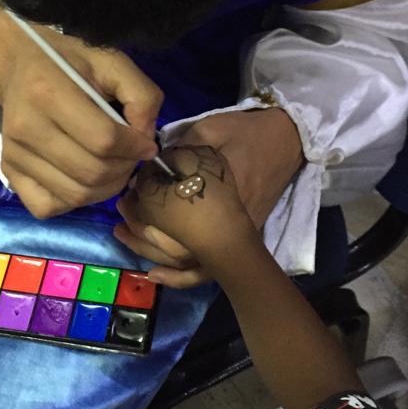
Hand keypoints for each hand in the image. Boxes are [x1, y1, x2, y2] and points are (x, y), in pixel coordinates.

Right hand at [0, 1, 162, 218]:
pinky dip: (75, 201)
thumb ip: (141, 96)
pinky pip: (49, 206)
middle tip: (132, 156)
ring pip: (75, 195)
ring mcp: (13, 154)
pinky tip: (84, 179)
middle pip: (91, 173)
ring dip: (106, 188)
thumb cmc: (69, 62)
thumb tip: (145, 140)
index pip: (104, 140)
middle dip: (125, 170)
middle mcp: (26, 128)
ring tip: (114, 167)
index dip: (135, 148)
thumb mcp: (112, 63)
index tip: (146, 143)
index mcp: (49, 93)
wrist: (17, 65)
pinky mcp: (8, 171)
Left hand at [114, 107, 304, 285]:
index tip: (127, 194)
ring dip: (149, 251)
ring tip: (124, 235)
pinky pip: (206, 269)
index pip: (167, 211)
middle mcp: (223, 222)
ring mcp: (233, 235)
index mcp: (214, 192)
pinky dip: (180, 277)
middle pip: (172, 242)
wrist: (287, 140)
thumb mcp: (207, 131)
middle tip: (120, 213)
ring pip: (185, 259)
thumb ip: (177, 150)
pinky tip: (155, 274)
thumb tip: (148, 170)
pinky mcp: (239, 239)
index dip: (141, 206)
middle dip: (140, 230)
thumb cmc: (246, 133)